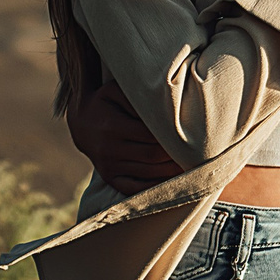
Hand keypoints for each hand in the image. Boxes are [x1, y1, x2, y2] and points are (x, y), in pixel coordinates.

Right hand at [64, 80, 181, 193]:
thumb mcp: (116, 91)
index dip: (172, 136)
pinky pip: (135, 188)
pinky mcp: (110, 178)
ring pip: (148, 173)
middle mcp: (109, 149)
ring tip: (192, 165)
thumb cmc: (106, 102)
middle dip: (177, 154)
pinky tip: (173, 181)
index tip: (191, 134)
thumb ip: (138, 97)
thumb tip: (162, 111)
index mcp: (112, 126)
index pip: (151, 135)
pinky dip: (155, 186)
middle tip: (198, 151)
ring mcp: (108, 166)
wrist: (81, 122)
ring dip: (172, 171)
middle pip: (152, 155)